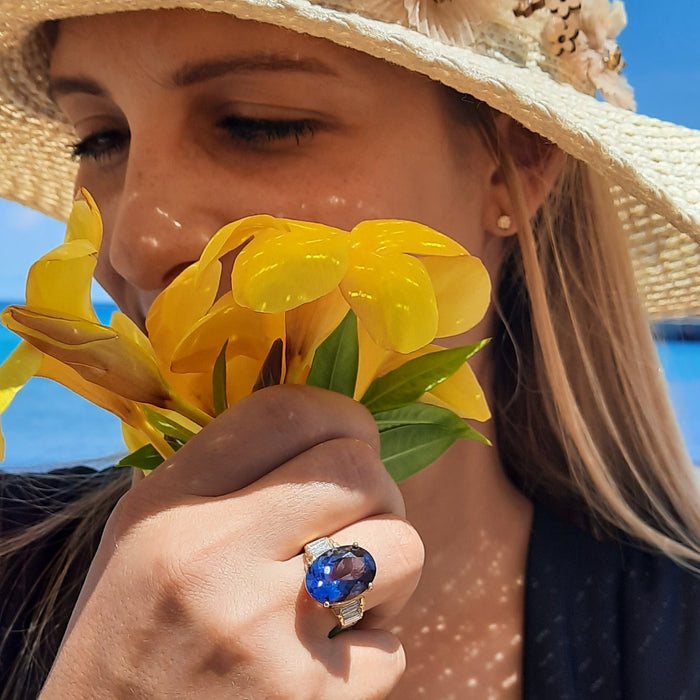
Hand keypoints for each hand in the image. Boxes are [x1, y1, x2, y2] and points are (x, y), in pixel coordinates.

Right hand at [40, 385, 423, 698]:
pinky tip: (325, 666)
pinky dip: (371, 656)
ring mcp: (260, 631)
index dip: (341, 414)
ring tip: (351, 594)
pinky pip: (392, 650)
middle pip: (357, 470)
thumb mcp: (149, 534)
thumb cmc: (133, 635)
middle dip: (379, 490)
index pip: (285, 412)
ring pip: (400, 548)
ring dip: (391, 568)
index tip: (354, 439)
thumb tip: (327, 438)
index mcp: (170, 505)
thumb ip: (226, 476)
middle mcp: (213, 556)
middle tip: (360, 520)